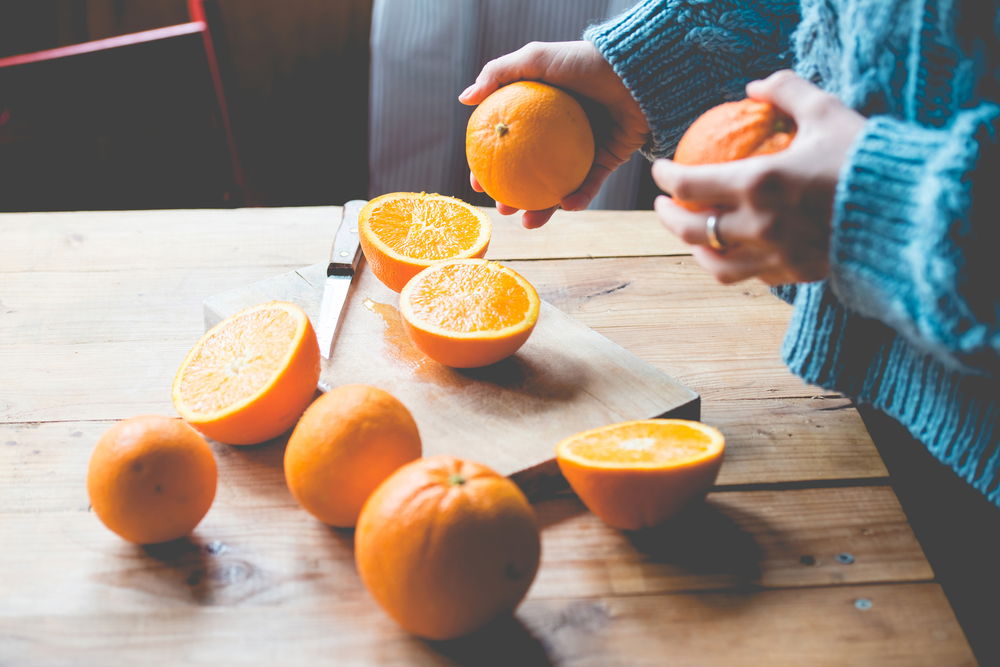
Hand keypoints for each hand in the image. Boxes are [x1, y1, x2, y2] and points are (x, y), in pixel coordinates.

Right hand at [460, 40, 648, 228]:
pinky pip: (590, 183)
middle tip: (502, 210)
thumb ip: (497, 74)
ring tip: (528, 222)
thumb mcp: (536, 59)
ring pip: (558, 185)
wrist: (637, 70)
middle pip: (529, 171)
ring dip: (542, 208)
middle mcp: (560, 131)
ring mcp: (584, 147)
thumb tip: (463, 99)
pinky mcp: (609, 157)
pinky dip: (579, 197)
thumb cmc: (584, 61)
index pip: (508, 143)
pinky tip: (565, 207)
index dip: (488, 165)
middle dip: (512, 196)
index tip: (476, 183)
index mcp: (540, 110)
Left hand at [652, 70, 865, 284]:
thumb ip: (786, 93)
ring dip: (694, 248)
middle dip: (667, 216)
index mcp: (759, 183)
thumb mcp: (826, 112)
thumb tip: (753, 87)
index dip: (665, 175)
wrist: (910, 211)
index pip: (689, 184)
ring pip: (713, 262)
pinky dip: (730, 263)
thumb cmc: (865, 157)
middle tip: (662, 204)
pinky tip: (729, 251)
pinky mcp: (793, 274)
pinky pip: (747, 275)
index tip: (660, 169)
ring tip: (690, 233)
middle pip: (691, 229)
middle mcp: (759, 225)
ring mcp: (774, 255)